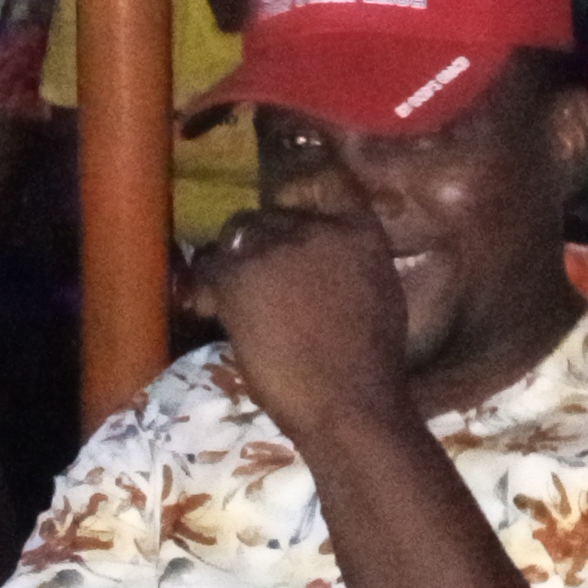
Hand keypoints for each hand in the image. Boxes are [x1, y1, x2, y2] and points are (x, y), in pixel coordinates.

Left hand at [193, 208, 412, 436]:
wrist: (350, 404)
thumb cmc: (370, 367)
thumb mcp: (379, 295)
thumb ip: (352, 262)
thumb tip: (321, 260)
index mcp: (360, 232)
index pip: (331, 184)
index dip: (303, 192)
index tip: (289, 202)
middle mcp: (317, 228)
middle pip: (272, 216)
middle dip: (261, 245)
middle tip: (255, 281)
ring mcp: (277, 248)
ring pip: (238, 237)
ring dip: (232, 264)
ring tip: (230, 296)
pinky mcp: (240, 274)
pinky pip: (211, 267)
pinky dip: (208, 288)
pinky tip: (214, 311)